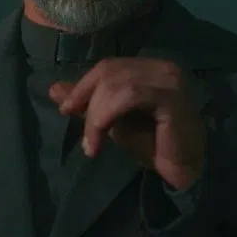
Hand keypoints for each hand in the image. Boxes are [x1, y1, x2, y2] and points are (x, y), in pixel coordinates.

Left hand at [48, 57, 205, 190]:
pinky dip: (106, 116)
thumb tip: (54, 88)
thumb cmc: (152, 145)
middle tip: (79, 130)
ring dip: (96, 114)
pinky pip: (129, 95)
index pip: (109, 66)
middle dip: (86, 99)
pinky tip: (100, 139)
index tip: (65, 109)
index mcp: (150, 67)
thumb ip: (89, 103)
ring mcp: (169, 78)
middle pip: (109, 71)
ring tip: (91, 144)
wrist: (182, 170)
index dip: (83, 85)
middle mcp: (162, 66)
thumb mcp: (113, 121)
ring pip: (116, 83)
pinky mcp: (171, 95)